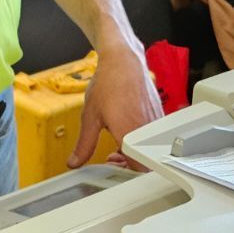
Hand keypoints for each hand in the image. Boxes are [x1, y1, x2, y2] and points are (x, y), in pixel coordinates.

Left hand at [68, 23, 162, 170]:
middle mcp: (147, 131)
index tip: (111, 165)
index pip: (136, 169)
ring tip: (117, 144)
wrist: (122, 60)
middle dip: (128, 163)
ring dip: (134, 151)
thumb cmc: (108, 83)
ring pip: (149, 149)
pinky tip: (127, 130)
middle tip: (112, 157)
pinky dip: (141, 139)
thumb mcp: (90, 117)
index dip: (123, 172)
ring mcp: (155, 123)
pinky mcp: (159, 115)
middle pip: (144, 161)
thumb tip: (74, 162)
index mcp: (130, 134)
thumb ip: (84, 144)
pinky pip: (152, 136)